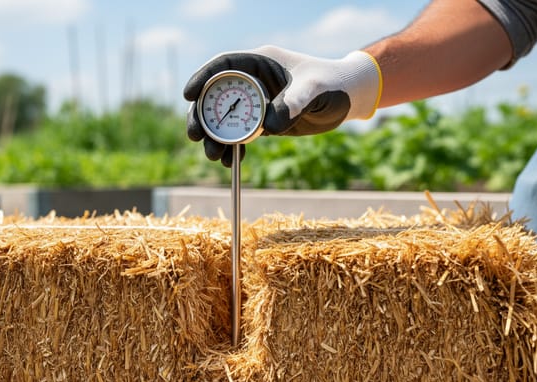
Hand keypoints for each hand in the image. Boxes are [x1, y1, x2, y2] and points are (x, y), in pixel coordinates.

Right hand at [184, 45, 381, 165]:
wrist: (348, 98)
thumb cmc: (333, 84)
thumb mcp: (314, 90)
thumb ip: (292, 103)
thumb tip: (267, 127)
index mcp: (260, 62)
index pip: (223, 66)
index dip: (202, 78)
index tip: (189, 95)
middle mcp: (253, 82)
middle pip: (215, 97)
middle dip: (202, 117)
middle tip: (196, 136)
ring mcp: (256, 103)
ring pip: (224, 120)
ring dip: (216, 139)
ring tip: (214, 156)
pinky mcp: (263, 122)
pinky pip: (240, 136)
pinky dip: (234, 150)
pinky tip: (231, 163)